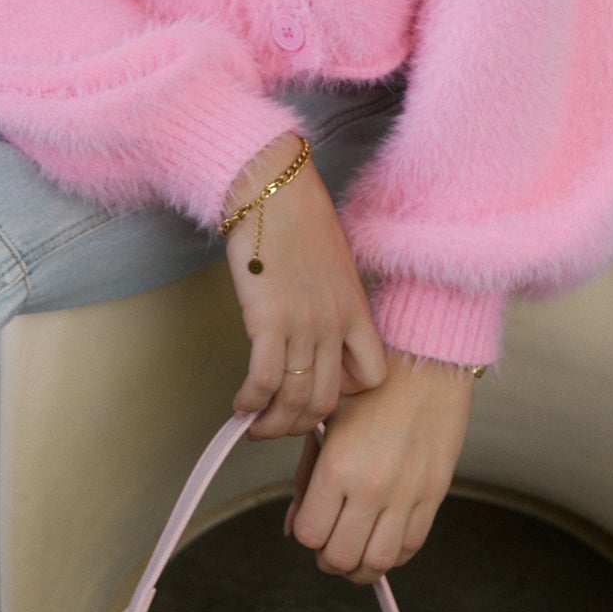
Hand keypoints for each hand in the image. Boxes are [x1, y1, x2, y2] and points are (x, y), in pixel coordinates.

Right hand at [221, 133, 387, 437]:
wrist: (272, 186)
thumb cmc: (296, 216)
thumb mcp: (332, 263)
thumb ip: (330, 301)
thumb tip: (311, 329)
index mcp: (356, 308)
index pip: (372, 377)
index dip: (346, 394)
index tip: (316, 391)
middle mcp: (335, 323)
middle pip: (326, 401)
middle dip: (298, 424)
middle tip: (276, 424)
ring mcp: (304, 324)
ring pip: (295, 400)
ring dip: (271, 424)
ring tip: (253, 424)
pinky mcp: (269, 320)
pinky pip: (264, 382)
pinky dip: (250, 403)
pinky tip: (240, 405)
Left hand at [282, 344, 476, 584]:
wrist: (425, 361)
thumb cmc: (372, 385)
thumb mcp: (326, 421)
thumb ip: (306, 473)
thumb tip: (293, 523)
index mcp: (337, 465)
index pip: (309, 533)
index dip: (305, 533)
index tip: (310, 521)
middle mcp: (371, 487)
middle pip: (340, 557)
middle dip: (328, 556)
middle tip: (329, 541)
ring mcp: (405, 495)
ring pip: (377, 563)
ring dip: (360, 566)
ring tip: (355, 550)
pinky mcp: (433, 496)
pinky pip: (411, 547)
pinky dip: (393, 554)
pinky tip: (383, 537)